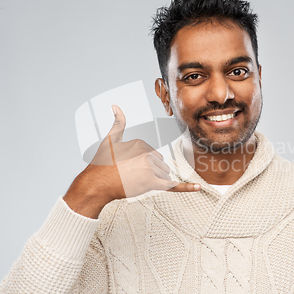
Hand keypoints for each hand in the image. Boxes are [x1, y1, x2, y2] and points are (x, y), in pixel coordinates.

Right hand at [64, 105, 200, 217]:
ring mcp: (150, 169)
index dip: (141, 163)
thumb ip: (118, 123)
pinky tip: (198, 187)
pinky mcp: (151, 183)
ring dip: (153, 180)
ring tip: (134, 181)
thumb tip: (116, 106)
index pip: (152, 155)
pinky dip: (186, 188)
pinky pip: (172, 185)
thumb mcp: (109, 140)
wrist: (96, 184)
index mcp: (141, 143)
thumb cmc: (101, 164)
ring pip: (162, 175)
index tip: (126, 166)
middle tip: (129, 175)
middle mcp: (147, 154)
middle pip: (160, 165)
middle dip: (149, 172)